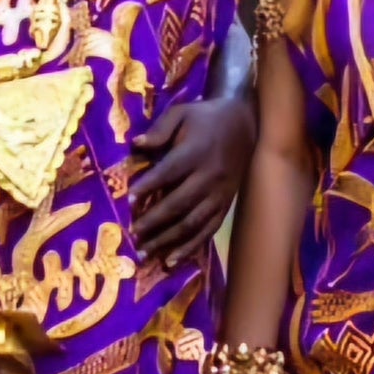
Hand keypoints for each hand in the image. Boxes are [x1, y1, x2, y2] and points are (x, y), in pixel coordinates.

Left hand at [131, 91, 254, 265]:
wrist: (243, 124)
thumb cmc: (205, 118)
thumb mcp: (181, 113)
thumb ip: (159, 130)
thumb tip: (135, 145)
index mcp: (197, 152)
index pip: (170, 172)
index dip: (150, 186)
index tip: (130, 200)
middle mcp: (209, 176)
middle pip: (180, 203)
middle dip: (155, 221)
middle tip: (133, 233)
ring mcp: (219, 195)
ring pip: (193, 223)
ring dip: (168, 240)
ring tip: (145, 252)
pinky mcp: (224, 206)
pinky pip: (207, 231)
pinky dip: (189, 248)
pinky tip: (171, 260)